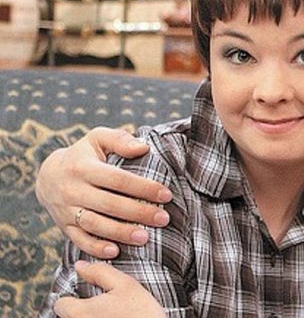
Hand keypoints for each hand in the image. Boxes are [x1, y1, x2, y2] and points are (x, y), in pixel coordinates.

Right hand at [35, 127, 172, 258]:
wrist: (47, 176)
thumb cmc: (83, 156)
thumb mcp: (97, 139)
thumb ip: (119, 140)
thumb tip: (144, 148)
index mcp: (83, 168)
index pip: (118, 179)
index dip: (143, 187)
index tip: (167, 195)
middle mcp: (73, 190)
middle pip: (109, 204)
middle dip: (138, 213)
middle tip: (163, 219)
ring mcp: (67, 210)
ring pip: (95, 224)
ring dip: (120, 233)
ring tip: (145, 238)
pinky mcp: (64, 226)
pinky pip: (79, 240)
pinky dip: (96, 248)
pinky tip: (115, 252)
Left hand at [54, 261, 164, 317]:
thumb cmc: (141, 314)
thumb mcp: (125, 285)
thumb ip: (99, 272)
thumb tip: (80, 265)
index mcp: (79, 312)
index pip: (61, 303)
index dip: (73, 297)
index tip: (89, 296)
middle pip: (69, 316)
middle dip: (83, 309)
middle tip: (105, 306)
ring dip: (92, 317)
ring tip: (113, 315)